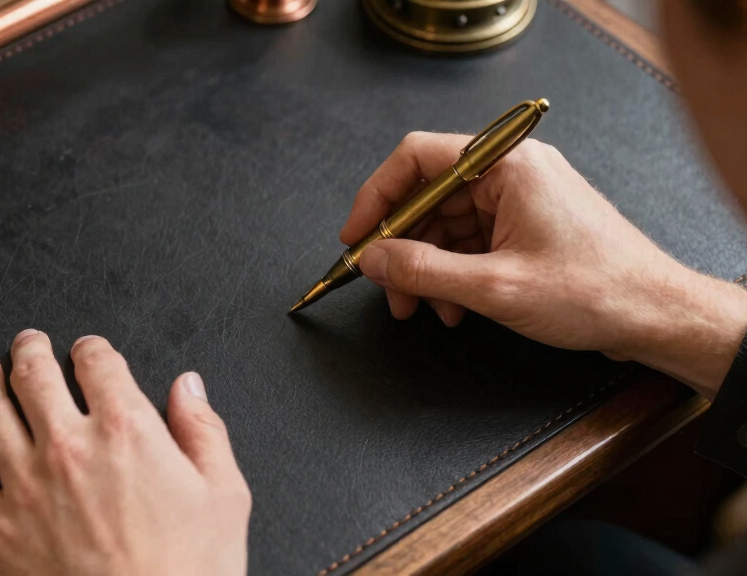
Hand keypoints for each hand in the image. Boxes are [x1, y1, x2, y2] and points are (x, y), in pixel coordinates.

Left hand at [0, 330, 250, 575]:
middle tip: (27, 342)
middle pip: (34, 375)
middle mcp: (69, 446)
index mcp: (127, 429)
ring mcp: (25, 485)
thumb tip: (188, 387)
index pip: (97, 363)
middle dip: (29, 350)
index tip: (87, 348)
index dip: (91, 347)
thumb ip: (203, 430)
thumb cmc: (187, 572)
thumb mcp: (223, 495)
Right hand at [341, 132, 746, 397]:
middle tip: (386, 287)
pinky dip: (454, 272)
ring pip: (447, 223)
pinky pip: (471, 239)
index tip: (356, 237)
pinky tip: (454, 307)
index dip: (376, 196)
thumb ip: (422, 270)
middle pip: (428, 195)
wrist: (656, 316)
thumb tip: (372, 259)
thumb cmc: (595, 292)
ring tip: (423, 308)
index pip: (417, 157)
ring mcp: (521, 198)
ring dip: (428, 267)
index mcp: (507, 164)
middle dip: (402, 246)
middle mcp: (512, 171)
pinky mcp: (527, 224)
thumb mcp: (493, 287)